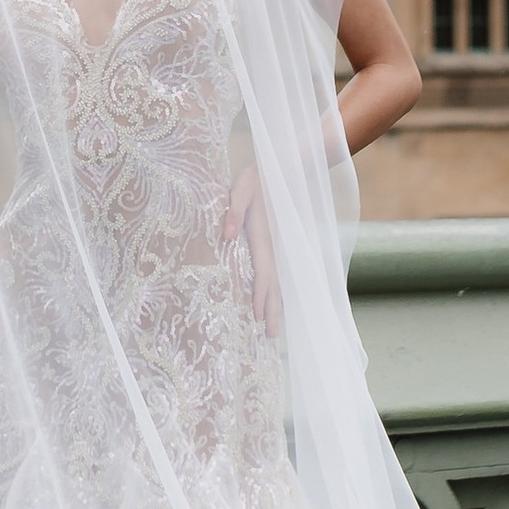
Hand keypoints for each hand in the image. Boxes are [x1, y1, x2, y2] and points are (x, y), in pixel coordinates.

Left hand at [219, 162, 281, 338]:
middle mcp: (272, 246)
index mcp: (262, 236)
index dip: (261, 295)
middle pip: (274, 284)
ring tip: (275, 330)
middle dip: (273, 311)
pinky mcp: (274, 245)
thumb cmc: (256, 178)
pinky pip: (275, 273)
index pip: (263, 272)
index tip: (259, 318)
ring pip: (278, 282)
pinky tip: (274, 303)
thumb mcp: (241, 188)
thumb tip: (226, 235)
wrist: (281, 169)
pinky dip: (276, 292)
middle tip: (272, 338)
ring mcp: (276, 247)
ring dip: (277, 306)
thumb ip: (233, 210)